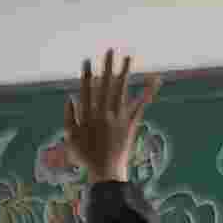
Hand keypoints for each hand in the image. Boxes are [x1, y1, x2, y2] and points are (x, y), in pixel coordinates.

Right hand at [61, 50, 159, 184]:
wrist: (105, 172)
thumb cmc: (86, 157)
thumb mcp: (70, 138)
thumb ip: (68, 117)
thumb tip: (69, 98)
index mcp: (88, 116)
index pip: (87, 90)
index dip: (87, 74)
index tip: (87, 60)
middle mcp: (103, 113)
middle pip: (105, 85)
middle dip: (108, 67)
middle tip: (110, 50)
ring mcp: (117, 118)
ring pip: (121, 90)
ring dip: (124, 72)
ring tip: (127, 57)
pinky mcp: (130, 123)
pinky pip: (139, 105)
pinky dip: (147, 93)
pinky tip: (154, 81)